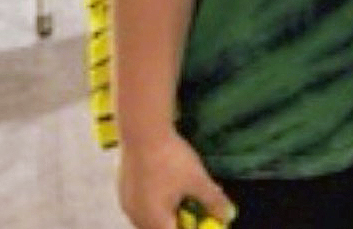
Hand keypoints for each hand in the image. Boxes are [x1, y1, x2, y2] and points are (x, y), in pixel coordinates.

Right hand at [118, 130, 234, 228]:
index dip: (192, 228)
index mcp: (154, 222)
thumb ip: (213, 201)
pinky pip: (142, 206)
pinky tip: (166, 185)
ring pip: (150, 219)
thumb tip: (229, 215)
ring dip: (167, 213)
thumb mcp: (197, 180)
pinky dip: (156, 203)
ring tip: (182, 195)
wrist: (143, 131)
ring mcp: (127, 206)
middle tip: (196, 208)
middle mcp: (136, 219)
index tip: (203, 220)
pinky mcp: (123, 191)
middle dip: (179, 222)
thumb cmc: (171, 160)